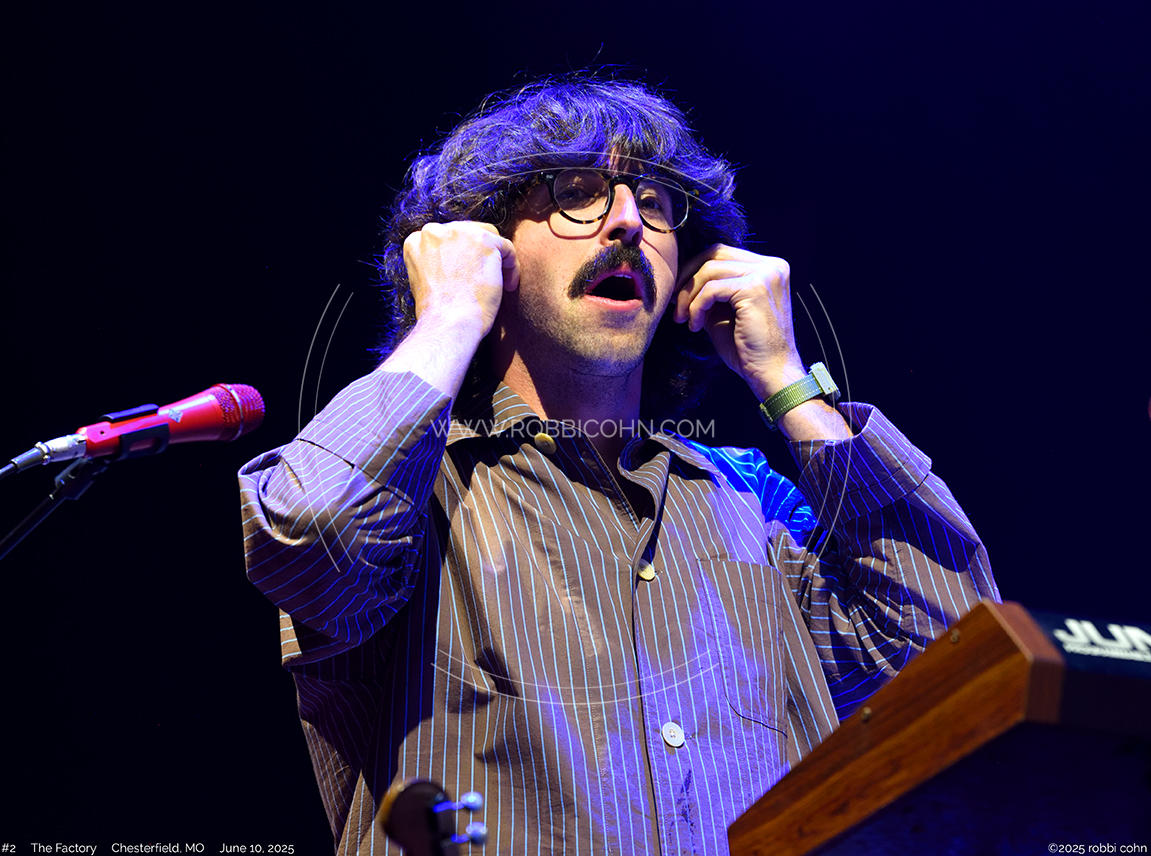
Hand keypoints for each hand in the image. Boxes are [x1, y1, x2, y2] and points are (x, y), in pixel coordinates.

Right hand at [403, 221, 519, 340]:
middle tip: (486, 281)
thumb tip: (458, 262)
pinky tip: (509, 287)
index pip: (446, 240)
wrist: (448, 324)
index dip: (461, 258)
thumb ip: (436, 265)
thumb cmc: (439, 315)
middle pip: (468, 234)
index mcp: (416, 241)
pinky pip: (507, 249)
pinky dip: (512, 268)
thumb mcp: (426, 283)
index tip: (468, 278)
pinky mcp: (484, 241)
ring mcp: (459, 233)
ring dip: (497, 260)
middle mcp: (434, 231)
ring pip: (489, 238)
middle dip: (479, 256)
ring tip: (500, 285)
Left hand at [674, 245, 805, 400]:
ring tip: (684, 319)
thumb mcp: (724, 311)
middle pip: (714, 254)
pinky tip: (696, 326)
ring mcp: (766, 275)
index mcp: (769, 268)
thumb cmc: (747, 348)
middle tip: (675, 306)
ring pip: (710, 270)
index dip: (694, 270)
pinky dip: (696, 307)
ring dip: (689, 296)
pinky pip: (711, 289)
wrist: (771, 374)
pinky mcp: (755, 288)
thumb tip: (681, 277)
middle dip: (688, 278)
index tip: (678, 296)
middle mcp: (772, 265)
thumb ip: (711, 290)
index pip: (722, 253)